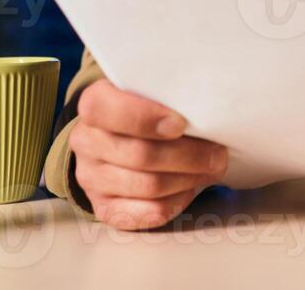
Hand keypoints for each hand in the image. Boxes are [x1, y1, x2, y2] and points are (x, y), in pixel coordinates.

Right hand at [69, 80, 228, 229]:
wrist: (123, 138)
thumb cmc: (149, 110)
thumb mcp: (153, 93)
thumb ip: (169, 96)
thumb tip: (208, 110)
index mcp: (94, 104)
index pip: (105, 109)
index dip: (145, 118)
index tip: (181, 124)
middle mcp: (86, 141)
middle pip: (140, 154)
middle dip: (188, 155)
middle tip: (218, 153)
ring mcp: (91, 177)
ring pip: (148, 186)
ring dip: (188, 179)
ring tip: (211, 169)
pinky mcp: (104, 208)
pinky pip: (148, 213)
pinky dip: (177, 201)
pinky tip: (190, 187)